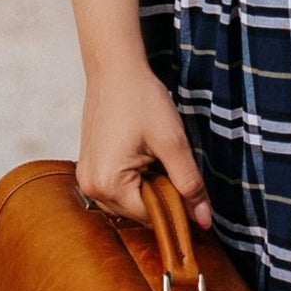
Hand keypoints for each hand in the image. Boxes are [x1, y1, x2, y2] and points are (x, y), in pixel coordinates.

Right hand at [75, 61, 212, 229]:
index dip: (176, 207)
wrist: (115, 70)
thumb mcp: (172, 142)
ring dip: (149, 189)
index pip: (151, 218)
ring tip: (156, 156)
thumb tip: (203, 220)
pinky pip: (118, 189)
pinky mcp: (89, 168)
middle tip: (172, 162)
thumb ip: (189, 183)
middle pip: (138, 213)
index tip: (191, 188)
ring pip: (129, 203)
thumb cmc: (142, 100)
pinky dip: (136, 181)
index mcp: (108, 184)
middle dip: (161, 196)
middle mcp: (91, 188)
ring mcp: (86, 179)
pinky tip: (144, 156)